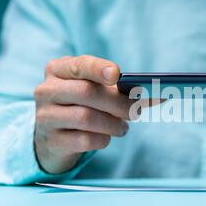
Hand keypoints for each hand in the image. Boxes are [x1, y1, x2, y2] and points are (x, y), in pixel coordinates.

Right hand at [34, 55, 135, 173]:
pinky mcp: (52, 141)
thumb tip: (160, 94)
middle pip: (87, 92)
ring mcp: (45, 116)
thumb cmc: (82, 107)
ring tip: (123, 128)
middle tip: (136, 111)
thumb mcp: (96, 93)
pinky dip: (103, 139)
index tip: (117, 75)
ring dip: (113, 124)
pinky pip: (85, 140)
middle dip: (118, 103)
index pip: (79, 65)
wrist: (53, 138)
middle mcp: (46, 90)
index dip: (99, 68)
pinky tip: (106, 138)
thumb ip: (122, 90)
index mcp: (57, 70)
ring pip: (86, 118)